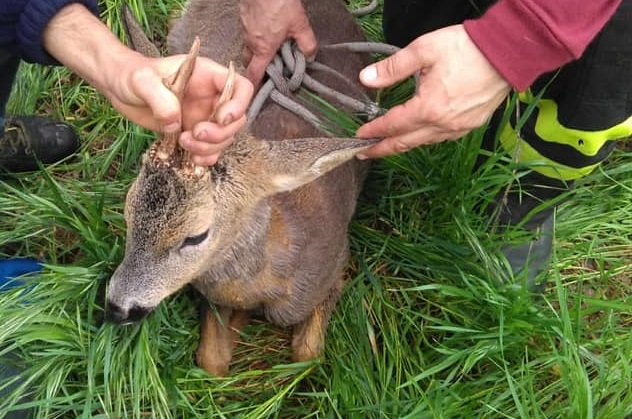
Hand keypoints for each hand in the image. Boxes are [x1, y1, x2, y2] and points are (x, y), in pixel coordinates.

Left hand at [43, 3, 253, 166]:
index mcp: (208, 76)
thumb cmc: (131, 75)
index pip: (241, 88)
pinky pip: (209, 150)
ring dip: (209, 148)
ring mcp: (204, 117)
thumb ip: (160, 98)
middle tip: (194, 134)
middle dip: (220, 133)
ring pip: (224, 139)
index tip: (220, 119)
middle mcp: (211, 97)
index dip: (238, 105)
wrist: (118, 87)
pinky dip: (204, 158)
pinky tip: (190, 159)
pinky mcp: (193, 134)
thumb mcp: (142, 80)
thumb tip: (175, 123)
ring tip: (184, 143)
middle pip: (236, 120)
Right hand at [240, 0, 316, 85]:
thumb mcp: (300, 25)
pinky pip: (248, 33)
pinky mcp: (244, 18)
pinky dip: (256, 36)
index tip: (258, 92)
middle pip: (249, 62)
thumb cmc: (278, 2)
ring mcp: (245, 29)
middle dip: (257, 67)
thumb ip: (307, 44)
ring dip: (258, 50)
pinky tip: (268, 30)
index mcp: (263, 49)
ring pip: (249, 46)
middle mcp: (250, 41)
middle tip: (270, 68)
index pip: (254, 74)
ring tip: (272, 47)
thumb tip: (310, 56)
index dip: (255, 86)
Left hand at [355, 25, 511, 158]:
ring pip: (424, 142)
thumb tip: (367, 79)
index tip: (359, 136)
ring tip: (388, 144)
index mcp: (428, 108)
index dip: (373, 132)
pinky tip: (419, 134)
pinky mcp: (471, 125)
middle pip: (405, 143)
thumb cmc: (467, 48)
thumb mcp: (423, 51)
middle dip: (382, 149)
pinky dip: (425, 138)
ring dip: (404, 144)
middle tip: (363, 154)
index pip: (392, 126)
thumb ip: (392, 68)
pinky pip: (442, 138)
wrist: (507, 51)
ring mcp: (459, 127)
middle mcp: (443, 124)